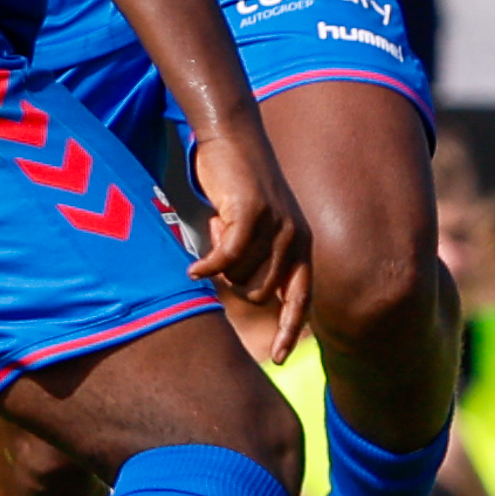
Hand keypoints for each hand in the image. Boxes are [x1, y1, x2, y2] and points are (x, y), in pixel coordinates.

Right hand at [186, 125, 312, 363]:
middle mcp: (295, 239)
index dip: (288, 330)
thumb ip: (257, 258)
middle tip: (222, 247)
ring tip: (219, 228)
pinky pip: (226, 259)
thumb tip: (249, 295)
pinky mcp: (253, 213)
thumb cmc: (238, 186)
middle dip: (233, 283)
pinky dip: (208, 266)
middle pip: (260, 295)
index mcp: (300, 246)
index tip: (277, 358)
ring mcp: (277, 227)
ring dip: (221, 264)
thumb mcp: (255, 227)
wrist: (233, 137)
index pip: (300, 299)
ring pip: (241, 278)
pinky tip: (193, 267)